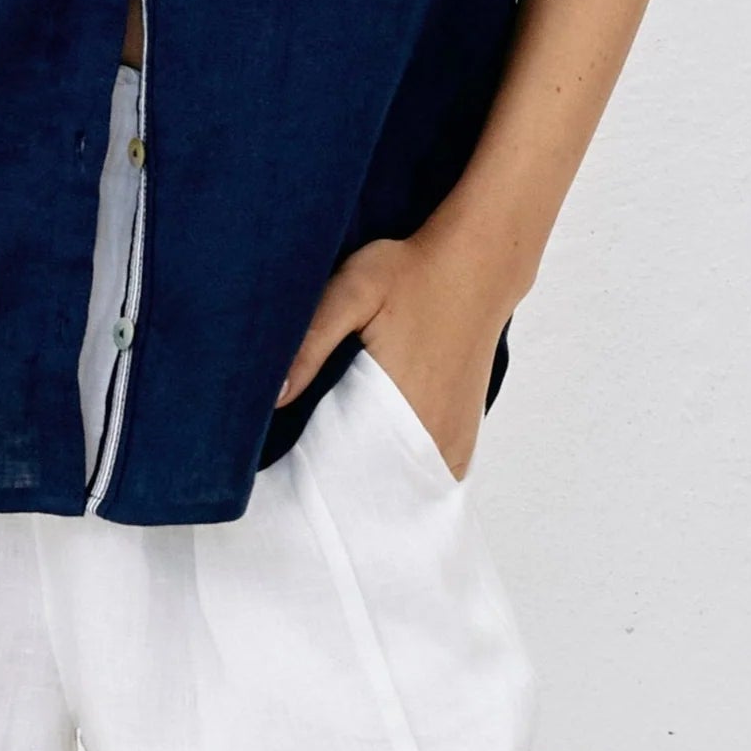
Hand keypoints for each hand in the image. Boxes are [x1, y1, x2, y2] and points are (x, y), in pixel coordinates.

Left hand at [274, 227, 508, 481]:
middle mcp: (436, 437)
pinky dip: (397, 468)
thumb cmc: (411, 273)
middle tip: (307, 453)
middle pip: (374, 484)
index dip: (316, 471)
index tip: (291, 461)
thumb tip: (275, 396)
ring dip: (370, 476)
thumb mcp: (352, 289)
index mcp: (404, 410)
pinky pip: (423, 473)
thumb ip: (313, 341)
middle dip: (339, 476)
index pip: (348, 471)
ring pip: (400, 483)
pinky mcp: (464, 439)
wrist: (474, 266)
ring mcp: (455, 443)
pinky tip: (372, 446)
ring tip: (337, 448)